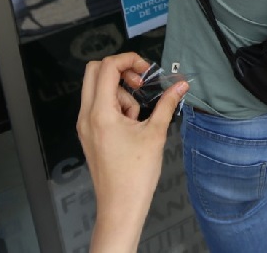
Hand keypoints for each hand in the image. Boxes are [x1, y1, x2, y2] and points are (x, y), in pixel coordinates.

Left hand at [77, 53, 187, 252]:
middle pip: (94, 72)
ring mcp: (85, 126)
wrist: (120, 207)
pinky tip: (131, 125)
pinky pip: (98, 106)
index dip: (128, 60)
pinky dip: (115, 105)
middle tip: (140, 82)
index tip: (147, 70)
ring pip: (96, 89)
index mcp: (100, 112)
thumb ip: (167, 103)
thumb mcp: (155, 133)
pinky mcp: (89, 134)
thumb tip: (181, 85)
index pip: (107, 67)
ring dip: (119, 91)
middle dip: (120, 70)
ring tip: (137, 115)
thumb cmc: (135, 175)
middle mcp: (86, 116)